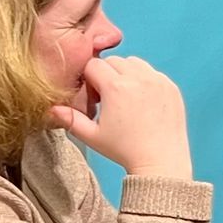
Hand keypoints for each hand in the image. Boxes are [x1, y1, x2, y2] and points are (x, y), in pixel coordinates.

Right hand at [49, 55, 192, 179]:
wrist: (161, 161)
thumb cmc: (125, 150)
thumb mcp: (92, 136)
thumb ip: (70, 119)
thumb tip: (51, 109)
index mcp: (116, 87)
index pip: (93, 65)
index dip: (89, 80)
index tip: (95, 98)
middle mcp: (138, 78)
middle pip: (113, 61)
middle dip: (106, 75)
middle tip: (108, 99)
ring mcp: (158, 81)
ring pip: (134, 62)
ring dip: (126, 73)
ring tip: (125, 98)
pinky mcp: (171, 87)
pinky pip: (153, 72)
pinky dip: (144, 80)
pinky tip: (142, 102)